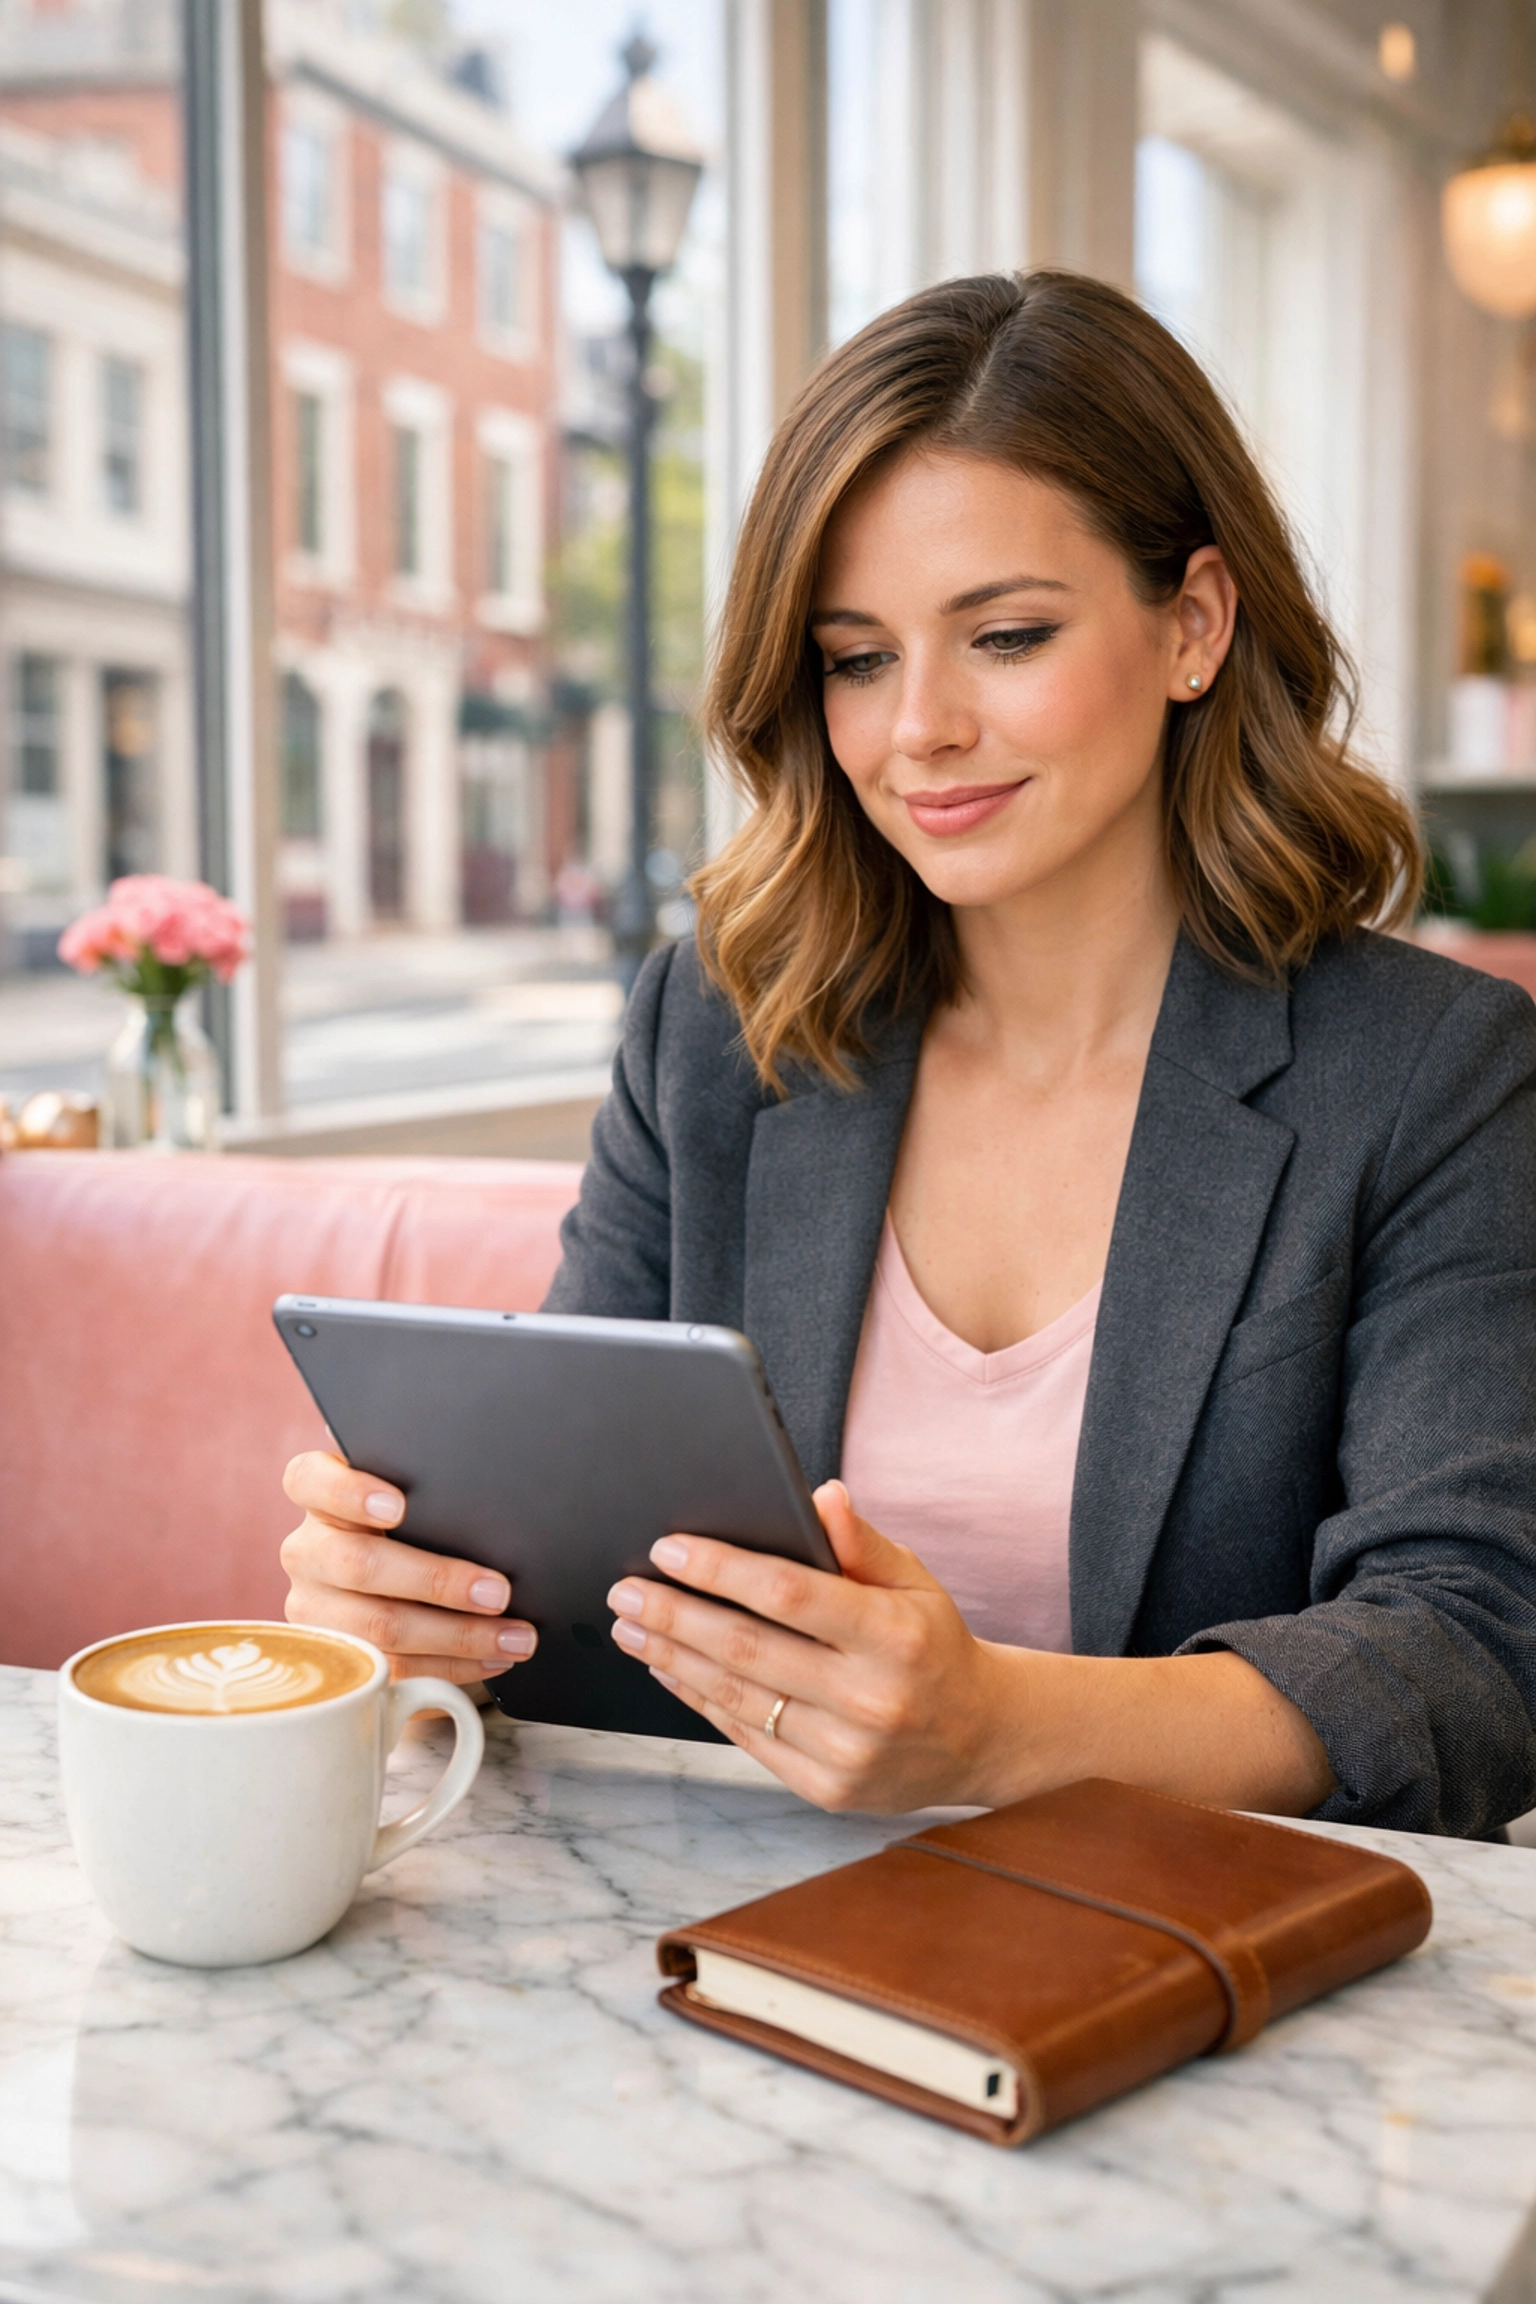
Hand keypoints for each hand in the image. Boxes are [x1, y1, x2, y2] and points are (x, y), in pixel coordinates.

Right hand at [280, 1450, 538, 1684]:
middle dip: (437, 1581)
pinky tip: (492, 1658)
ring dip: (458, 1636)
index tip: (398, 1506)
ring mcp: (315, 1608)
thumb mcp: (414, 1503)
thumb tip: (498, 1521)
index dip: (350, 1492)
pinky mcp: (337, 1657)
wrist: (395, 1581)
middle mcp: (307, 1551)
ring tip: (513, 1636)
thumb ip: (431, 1498)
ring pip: (379, 1627)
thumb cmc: (415, 1527)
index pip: (310, 1480)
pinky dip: (452, 1666)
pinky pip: (393, 1668)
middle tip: (498, 1592)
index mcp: (319, 1497)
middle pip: (359, 1564)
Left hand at [604, 1482, 1336, 1818]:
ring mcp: (846, 1751)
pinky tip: (670, 1668)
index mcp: (895, 1635)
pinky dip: (699, 1700)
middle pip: (747, 1650)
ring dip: (673, 1659)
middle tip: (626, 1590)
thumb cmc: (935, 1644)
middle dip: (675, 1615)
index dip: (721, 1570)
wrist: (983, 1737)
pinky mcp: (825, 1788)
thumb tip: (820, 1494)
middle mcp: (870, 1698)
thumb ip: (862, 1541)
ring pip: (736, 1698)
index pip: (789, 1595)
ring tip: (632, 1627)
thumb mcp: (915, 1580)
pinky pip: (745, 1738)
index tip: (668, 1548)